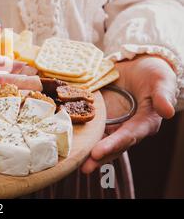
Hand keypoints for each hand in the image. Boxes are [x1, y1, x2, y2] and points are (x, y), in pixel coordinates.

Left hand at [81, 55, 176, 173]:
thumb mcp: (161, 81)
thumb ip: (162, 96)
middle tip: (84, 167)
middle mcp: (128, 128)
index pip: (128, 137)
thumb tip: (167, 112)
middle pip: (112, 146)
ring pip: (99, 141)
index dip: (113, 145)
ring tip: (73, 162)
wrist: (139, 66)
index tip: (98, 152)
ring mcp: (113, 124)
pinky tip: (66, 141)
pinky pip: (90, 128)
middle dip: (98, 157)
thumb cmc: (153, 74)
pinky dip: (80, 135)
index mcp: (145, 123)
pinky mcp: (101, 118)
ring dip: (87, 152)